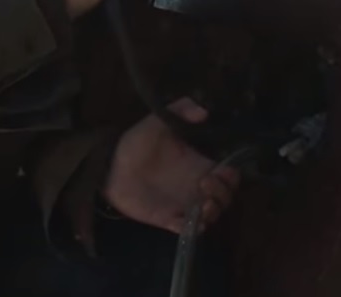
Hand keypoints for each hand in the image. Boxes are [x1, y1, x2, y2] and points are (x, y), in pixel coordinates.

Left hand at [101, 97, 240, 234]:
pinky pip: (188, 230)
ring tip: (202, 204)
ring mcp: (183, 204)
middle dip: (223, 194)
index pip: (228, 175)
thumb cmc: (135, 145)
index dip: (231, 176)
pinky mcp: (169, 219)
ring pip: (212, 216)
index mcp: (198, 165)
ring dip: (213, 212)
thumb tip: (204, 111)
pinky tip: (186, 219)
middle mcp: (196, 186)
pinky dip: (193, 228)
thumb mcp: (156, 122)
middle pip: (225, 197)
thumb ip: (180, 110)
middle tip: (205, 184)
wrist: (109, 167)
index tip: (221, 170)